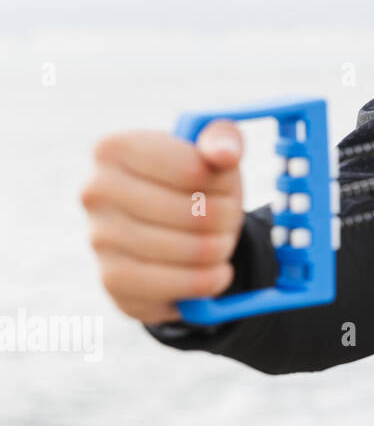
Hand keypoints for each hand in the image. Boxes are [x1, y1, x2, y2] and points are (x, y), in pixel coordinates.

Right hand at [80, 121, 244, 323]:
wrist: (175, 231)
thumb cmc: (195, 184)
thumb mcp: (213, 154)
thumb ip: (224, 140)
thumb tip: (225, 154)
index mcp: (115, 148)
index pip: (192, 169)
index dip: (224, 183)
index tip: (223, 184)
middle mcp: (95, 191)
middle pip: (194, 213)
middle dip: (226, 219)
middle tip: (227, 218)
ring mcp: (98, 237)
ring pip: (188, 250)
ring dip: (220, 249)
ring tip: (220, 241)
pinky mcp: (111, 279)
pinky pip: (174, 285)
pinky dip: (207, 280)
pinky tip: (216, 272)